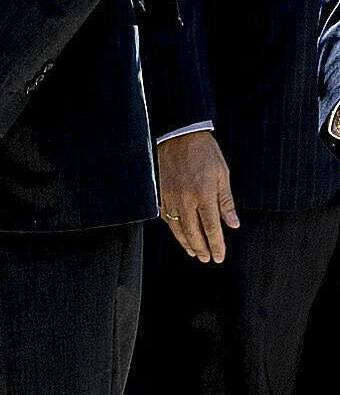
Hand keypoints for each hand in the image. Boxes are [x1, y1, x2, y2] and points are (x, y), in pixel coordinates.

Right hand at [158, 130, 238, 262]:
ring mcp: (170, 198)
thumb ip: (226, 202)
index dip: (216, 245)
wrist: (179, 136)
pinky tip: (179, 234)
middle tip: (206, 258)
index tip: (219, 256)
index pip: (211, 228)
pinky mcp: (160, 194)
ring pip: (178, 228)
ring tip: (194, 252)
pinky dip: (173, 229)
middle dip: (201, 248)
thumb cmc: (203, 152)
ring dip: (186, 242)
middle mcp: (185, 200)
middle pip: (193, 232)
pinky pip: (166, 218)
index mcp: (204, 195)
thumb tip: (233, 224)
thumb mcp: (222, 174)